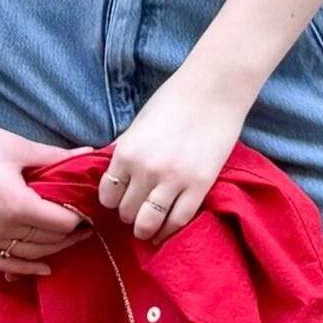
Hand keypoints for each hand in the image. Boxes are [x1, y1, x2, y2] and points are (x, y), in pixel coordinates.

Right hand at [0, 110, 92, 278]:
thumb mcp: (20, 148)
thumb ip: (57, 158)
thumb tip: (89, 156)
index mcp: (16, 204)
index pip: (61, 223)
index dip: (80, 218)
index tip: (89, 210)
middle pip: (48, 241)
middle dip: (71, 234)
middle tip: (85, 224)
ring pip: (28, 254)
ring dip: (52, 249)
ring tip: (69, 238)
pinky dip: (22, 268)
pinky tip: (43, 267)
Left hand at [96, 63, 247, 243]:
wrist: (213, 90)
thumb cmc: (174, 100)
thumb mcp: (138, 125)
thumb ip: (126, 151)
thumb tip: (115, 175)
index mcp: (126, 152)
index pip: (108, 194)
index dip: (113, 201)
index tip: (121, 200)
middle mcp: (145, 170)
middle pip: (126, 211)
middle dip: (129, 215)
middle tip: (137, 212)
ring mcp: (173, 180)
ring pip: (149, 222)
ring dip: (146, 229)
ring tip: (149, 229)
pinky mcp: (199, 185)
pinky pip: (179, 220)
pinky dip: (169, 231)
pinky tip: (167, 232)